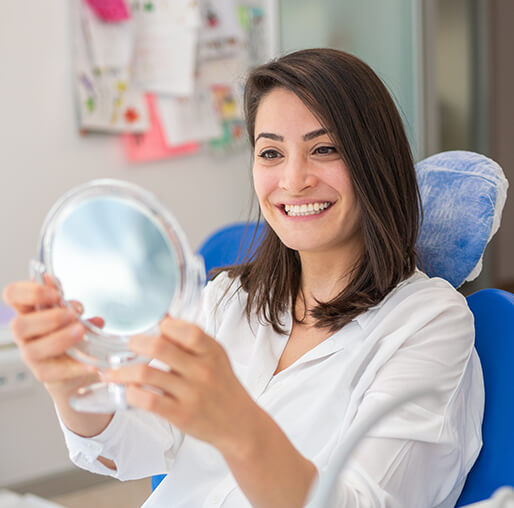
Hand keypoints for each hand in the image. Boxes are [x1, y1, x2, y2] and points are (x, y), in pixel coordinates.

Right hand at [2, 276, 96, 393]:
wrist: (78, 362)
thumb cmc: (71, 331)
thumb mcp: (73, 313)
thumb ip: (69, 304)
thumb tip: (69, 298)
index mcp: (29, 311)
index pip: (13, 295)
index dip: (28, 291)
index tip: (54, 293)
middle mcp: (25, 333)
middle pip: (18, 325)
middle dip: (48, 318)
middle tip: (72, 315)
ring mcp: (32, 354)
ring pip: (33, 350)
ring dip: (59, 339)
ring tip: (81, 332)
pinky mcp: (44, 373)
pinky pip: (54, 372)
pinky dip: (75, 366)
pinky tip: (91, 363)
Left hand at [103, 316, 258, 456]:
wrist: (239, 423)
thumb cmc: (223, 386)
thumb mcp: (216, 357)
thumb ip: (193, 339)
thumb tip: (164, 319)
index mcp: (212, 352)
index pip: (187, 330)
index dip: (165, 325)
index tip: (153, 327)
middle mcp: (202, 370)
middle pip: (160, 348)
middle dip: (136, 343)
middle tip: (127, 344)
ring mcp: (191, 394)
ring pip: (147, 375)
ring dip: (123, 371)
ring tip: (111, 371)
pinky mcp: (181, 415)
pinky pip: (148, 401)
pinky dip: (132, 394)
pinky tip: (127, 391)